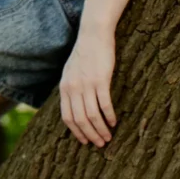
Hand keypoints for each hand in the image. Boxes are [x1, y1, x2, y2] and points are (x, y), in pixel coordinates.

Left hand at [60, 24, 116, 146]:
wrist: (93, 34)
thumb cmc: (85, 53)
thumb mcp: (71, 72)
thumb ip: (71, 88)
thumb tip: (76, 106)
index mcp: (64, 88)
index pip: (67, 118)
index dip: (76, 132)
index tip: (85, 141)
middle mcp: (73, 88)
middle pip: (80, 120)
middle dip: (90, 135)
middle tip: (100, 144)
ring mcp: (86, 84)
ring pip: (92, 115)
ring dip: (101, 129)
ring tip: (109, 137)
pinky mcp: (100, 80)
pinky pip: (104, 104)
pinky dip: (109, 116)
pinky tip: (114, 122)